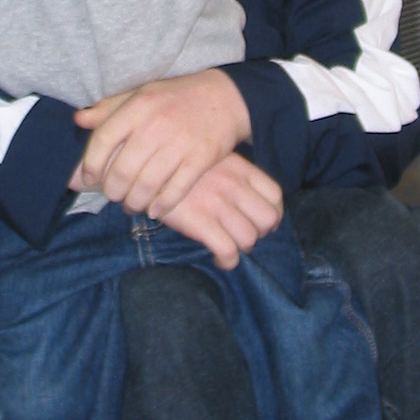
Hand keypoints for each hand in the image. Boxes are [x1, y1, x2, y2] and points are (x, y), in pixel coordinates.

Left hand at [75, 69, 250, 215]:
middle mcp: (156, 125)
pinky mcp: (200, 159)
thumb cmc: (176, 98)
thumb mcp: (142, 94)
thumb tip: (79, 120)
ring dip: (134, 202)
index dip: (90, 164)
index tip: (89, 178)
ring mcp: (179, 143)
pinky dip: (161, 206)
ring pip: (146, 186)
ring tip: (132, 205)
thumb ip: (109, 108)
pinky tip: (155, 209)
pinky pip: (174, 192)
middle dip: (112, 191)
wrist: (225, 98)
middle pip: (122, 170)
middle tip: (114, 196)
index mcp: (138, 106)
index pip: (103, 140)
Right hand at [156, 153, 282, 267]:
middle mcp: (233, 185)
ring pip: (250, 238)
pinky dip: (227, 262)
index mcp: (239, 168)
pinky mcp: (200, 222)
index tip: (260, 221)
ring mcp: (218, 204)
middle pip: (268, 219)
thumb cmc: (177, 165)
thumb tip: (246, 199)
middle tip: (243, 235)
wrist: (144, 166)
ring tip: (228, 246)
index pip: (275, 194)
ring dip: (241, 248)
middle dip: (260, 233)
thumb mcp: (210, 158)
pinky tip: (218, 259)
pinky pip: (228, 251)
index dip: (274, 213)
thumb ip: (232, 174)